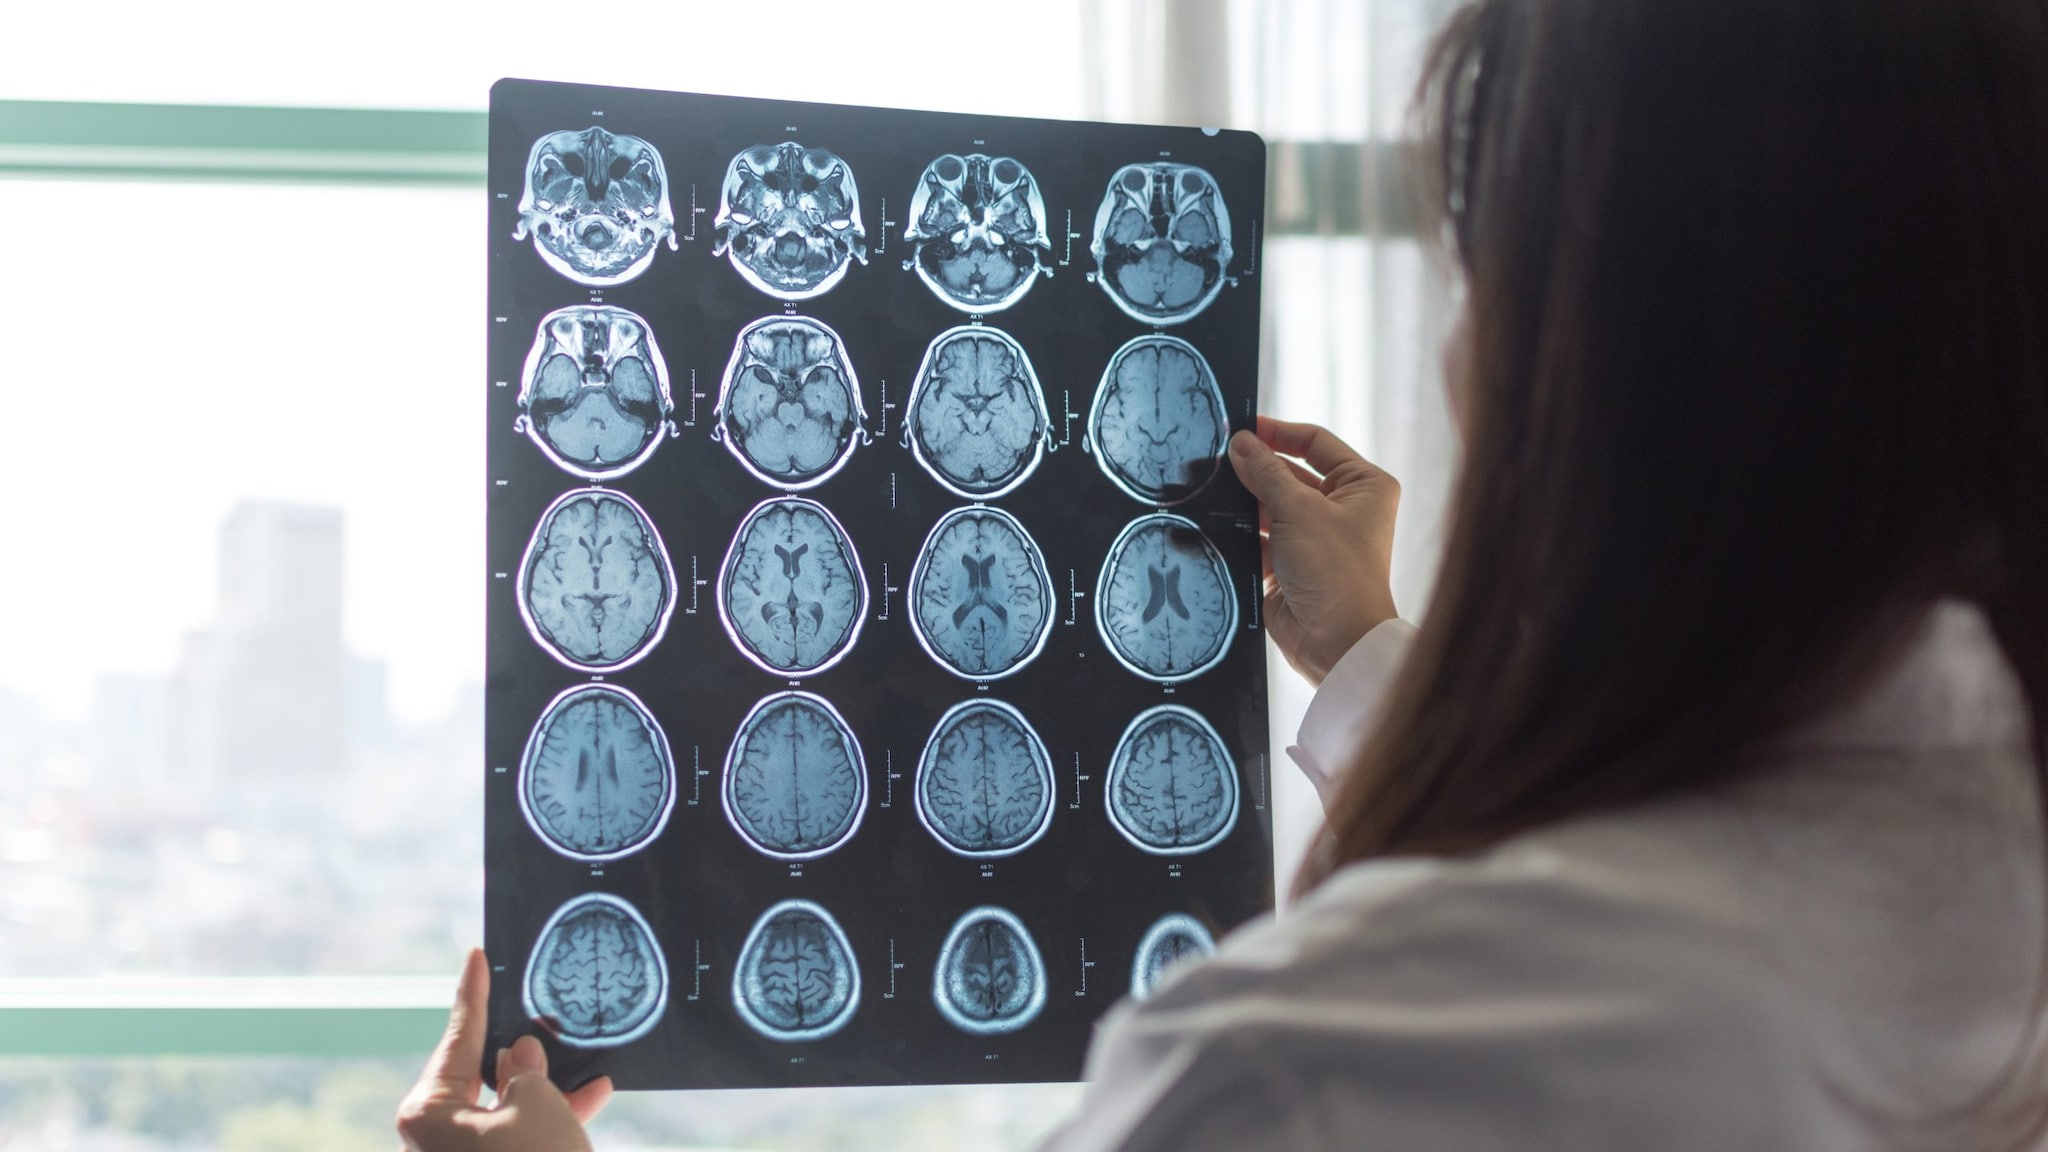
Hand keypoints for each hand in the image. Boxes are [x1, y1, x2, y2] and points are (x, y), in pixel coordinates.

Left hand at [396, 949, 611, 1151]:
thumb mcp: (536, 1104)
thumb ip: (528, 1068)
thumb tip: (521, 1054)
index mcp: (429, 1113)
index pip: (458, 1038)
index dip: (473, 994)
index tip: (476, 955)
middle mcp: (436, 1137)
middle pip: (483, 1074)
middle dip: (524, 1050)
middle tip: (542, 1017)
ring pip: (507, 1107)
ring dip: (548, 1089)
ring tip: (586, 1069)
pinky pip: (518, 1134)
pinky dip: (550, 1118)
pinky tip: (592, 1098)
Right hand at [1229, 418, 1399, 685]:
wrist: (1335, 642)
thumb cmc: (1336, 573)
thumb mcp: (1298, 511)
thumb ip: (1265, 473)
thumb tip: (1241, 442)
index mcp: (1363, 485)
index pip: (1316, 443)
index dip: (1278, 433)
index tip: (1241, 428)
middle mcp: (1343, 508)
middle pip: (1290, 474)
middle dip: (1255, 469)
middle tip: (1215, 458)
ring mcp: (1316, 537)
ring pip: (1271, 506)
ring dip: (1244, 501)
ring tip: (1209, 488)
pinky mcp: (1291, 564)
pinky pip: (1260, 537)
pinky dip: (1240, 532)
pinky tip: (1214, 522)